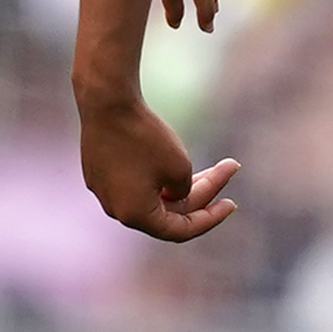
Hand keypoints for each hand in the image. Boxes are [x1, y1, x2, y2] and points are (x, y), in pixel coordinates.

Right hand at [77, 95, 239, 242]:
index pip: (180, 230)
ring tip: (212, 167)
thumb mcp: (180, 168)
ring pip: (152, 197)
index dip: (210, 219)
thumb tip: (177, 196)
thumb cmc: (144, 136)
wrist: (105, 101)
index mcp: (134, 216)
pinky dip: (159, 178)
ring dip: (183, 186)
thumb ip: (185, 192)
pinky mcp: (99, 173)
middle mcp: (115, 209)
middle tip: (228, 169)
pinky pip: (135, 184)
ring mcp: (104, 191)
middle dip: (202, 193)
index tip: (232, 203)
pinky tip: (176, 160)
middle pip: (168, 212)